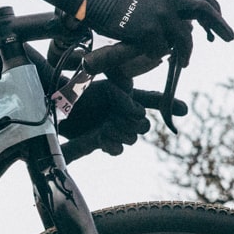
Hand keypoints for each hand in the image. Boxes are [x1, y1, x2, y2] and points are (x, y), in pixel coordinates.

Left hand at [59, 80, 189, 159]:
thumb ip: (118, 90)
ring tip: (106, 129)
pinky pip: (117, 148)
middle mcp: (121, 111)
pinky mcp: (102, 141)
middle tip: (122, 118)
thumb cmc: (70, 91)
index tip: (183, 110)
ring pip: (132, 136)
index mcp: (123, 93)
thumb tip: (134, 104)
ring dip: (121, 133)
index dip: (169, 104)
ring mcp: (113, 127)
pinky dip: (113, 145)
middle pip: (143, 123)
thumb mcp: (91, 85)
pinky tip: (104, 140)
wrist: (50, 107)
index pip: (150, 98)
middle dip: (135, 122)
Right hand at [94, 0, 233, 44]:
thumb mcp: (149, 1)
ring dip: (186, 53)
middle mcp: (169, 0)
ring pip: (184, 38)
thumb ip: (168, 9)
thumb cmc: (119, 5)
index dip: (215, 12)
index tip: (220, 25)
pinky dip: (156, 55)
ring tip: (184, 63)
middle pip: (203, 9)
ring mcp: (160, 14)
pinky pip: (160, 50)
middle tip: (230, 38)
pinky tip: (147, 53)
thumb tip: (185, 28)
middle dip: (220, 25)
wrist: (97, 0)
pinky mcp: (148, 29)